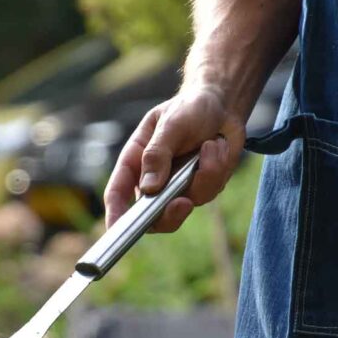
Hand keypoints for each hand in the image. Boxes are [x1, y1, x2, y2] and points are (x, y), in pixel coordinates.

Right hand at [103, 85, 245, 231]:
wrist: (222, 106)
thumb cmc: (189, 108)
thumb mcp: (170, 124)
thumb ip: (158, 154)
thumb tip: (149, 188)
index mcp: (135, 162)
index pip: (118, 193)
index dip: (115, 215)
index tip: (117, 231)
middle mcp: (153, 179)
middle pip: (151, 216)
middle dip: (169, 214)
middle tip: (183, 203)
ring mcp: (178, 187)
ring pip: (186, 204)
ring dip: (204, 175)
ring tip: (211, 145)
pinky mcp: (201, 187)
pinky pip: (209, 192)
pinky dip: (217, 169)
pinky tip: (218, 147)